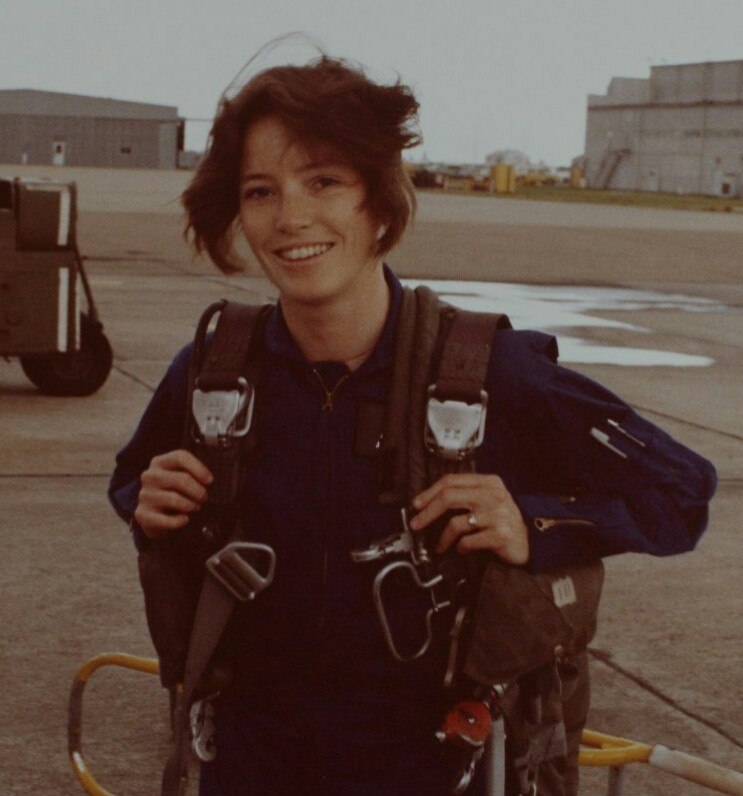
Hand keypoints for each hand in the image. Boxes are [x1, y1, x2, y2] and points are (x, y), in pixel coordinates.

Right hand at [134, 449, 212, 539]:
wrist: (154, 517)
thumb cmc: (173, 492)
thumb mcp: (180, 477)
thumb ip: (192, 473)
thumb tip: (210, 480)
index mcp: (160, 462)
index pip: (180, 457)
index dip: (199, 468)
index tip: (210, 480)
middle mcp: (149, 476)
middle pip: (181, 479)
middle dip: (198, 491)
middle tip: (204, 498)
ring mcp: (144, 495)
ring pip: (175, 499)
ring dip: (191, 505)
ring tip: (195, 507)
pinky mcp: (142, 514)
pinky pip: (167, 519)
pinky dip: (180, 521)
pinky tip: (184, 519)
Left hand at [409, 474, 528, 565]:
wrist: (531, 540)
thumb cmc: (502, 520)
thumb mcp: (488, 500)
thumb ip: (465, 495)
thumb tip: (429, 501)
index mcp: (488, 482)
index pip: (451, 481)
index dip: (429, 492)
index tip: (416, 504)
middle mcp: (494, 495)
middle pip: (449, 497)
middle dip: (427, 512)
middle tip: (416, 524)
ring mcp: (498, 515)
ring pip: (456, 523)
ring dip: (443, 538)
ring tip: (440, 546)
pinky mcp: (500, 535)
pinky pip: (468, 541)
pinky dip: (461, 548)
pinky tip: (462, 549)